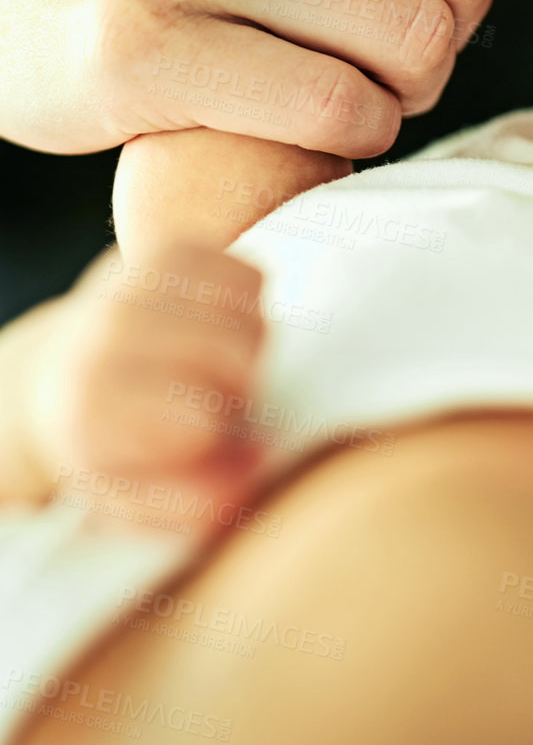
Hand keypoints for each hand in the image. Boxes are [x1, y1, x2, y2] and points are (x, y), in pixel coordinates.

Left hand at [23, 242, 267, 537]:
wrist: (60, 371)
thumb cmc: (109, 443)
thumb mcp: (134, 497)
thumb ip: (199, 497)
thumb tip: (261, 460)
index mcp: (89, 402)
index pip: (201, 422)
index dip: (217, 439)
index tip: (196, 442)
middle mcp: (108, 329)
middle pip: (239, 360)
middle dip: (240, 391)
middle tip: (211, 402)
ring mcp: (138, 279)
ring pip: (251, 317)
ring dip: (248, 349)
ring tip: (212, 367)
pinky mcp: (169, 247)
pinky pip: (253, 276)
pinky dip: (250, 308)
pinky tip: (216, 328)